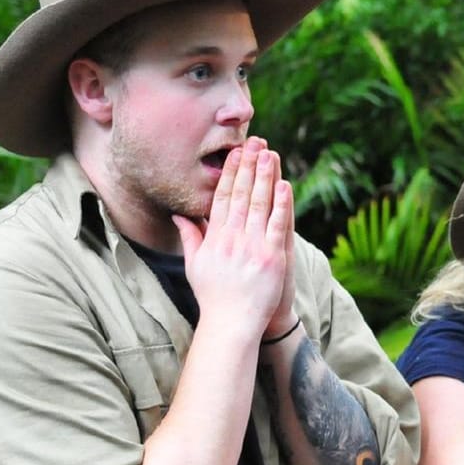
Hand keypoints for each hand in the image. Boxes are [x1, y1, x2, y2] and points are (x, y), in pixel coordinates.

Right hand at [173, 136, 295, 339]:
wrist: (231, 323)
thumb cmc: (213, 295)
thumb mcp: (195, 265)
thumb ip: (190, 237)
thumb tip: (178, 215)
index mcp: (213, 238)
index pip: (221, 197)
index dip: (229, 173)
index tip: (234, 153)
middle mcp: (232, 239)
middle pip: (241, 194)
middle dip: (248, 166)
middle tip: (254, 142)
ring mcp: (253, 247)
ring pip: (260, 204)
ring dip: (265, 176)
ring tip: (270, 153)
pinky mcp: (272, 257)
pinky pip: (278, 225)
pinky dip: (281, 204)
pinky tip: (285, 184)